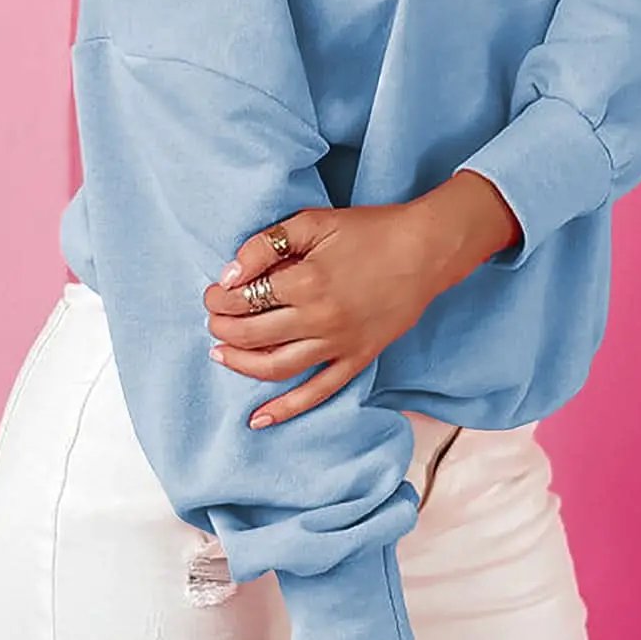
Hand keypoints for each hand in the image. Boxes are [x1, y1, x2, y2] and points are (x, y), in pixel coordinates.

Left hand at [201, 200, 442, 428]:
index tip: (214, 293)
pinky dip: (286, 408)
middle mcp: (319, 319)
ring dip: (241, 365)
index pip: (244, 299)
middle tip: (214, 320)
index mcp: (306, 281)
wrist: (426, 249)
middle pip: (253, 335)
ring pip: (276, 368)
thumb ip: (267, 244)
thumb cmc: (370, 230)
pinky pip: (318, 392)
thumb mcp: (314, 221)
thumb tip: (230, 274)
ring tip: (221, 354)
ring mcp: (339, 344)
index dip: (220, 298)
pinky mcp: (358, 358)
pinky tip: (258, 418)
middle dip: (223, 329)